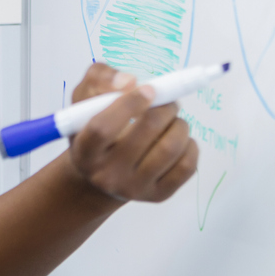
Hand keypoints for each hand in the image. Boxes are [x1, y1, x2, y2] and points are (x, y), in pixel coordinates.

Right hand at [66, 63, 197, 202]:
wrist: (100, 174)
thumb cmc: (93, 129)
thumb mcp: (83, 100)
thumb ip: (99, 79)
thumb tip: (129, 82)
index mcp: (84, 150)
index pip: (104, 128)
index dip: (129, 104)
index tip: (148, 89)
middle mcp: (106, 174)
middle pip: (145, 133)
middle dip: (164, 107)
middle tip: (167, 99)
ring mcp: (134, 188)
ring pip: (170, 148)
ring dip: (179, 124)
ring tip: (173, 119)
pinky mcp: (157, 196)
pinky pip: (186, 167)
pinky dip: (190, 146)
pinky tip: (180, 139)